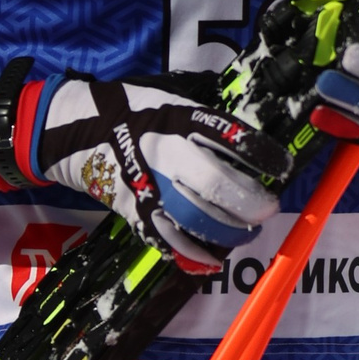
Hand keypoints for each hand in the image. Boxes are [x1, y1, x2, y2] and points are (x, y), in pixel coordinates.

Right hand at [0, 65, 289, 267]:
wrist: (76, 132)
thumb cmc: (134, 112)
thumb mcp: (173, 100)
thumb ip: (208, 123)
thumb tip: (250, 145)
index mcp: (176, 119)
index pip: (227, 138)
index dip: (260, 155)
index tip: (282, 168)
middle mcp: (162, 153)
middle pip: (214, 184)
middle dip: (248, 202)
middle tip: (266, 209)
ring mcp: (147, 185)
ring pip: (194, 218)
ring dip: (227, 231)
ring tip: (244, 232)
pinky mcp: (133, 211)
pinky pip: (167, 239)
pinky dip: (193, 254)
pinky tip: (212, 259)